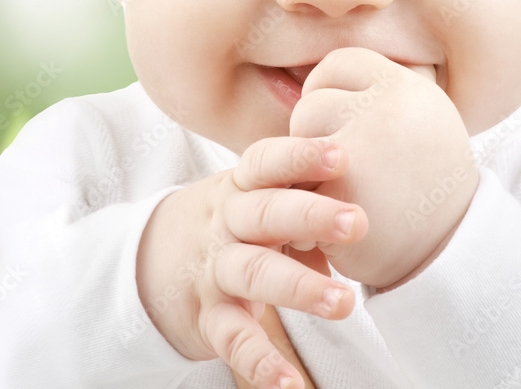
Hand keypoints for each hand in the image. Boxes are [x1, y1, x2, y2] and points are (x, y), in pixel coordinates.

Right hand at [136, 135, 368, 388]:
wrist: (151, 258)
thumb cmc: (231, 221)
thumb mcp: (254, 197)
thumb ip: (300, 193)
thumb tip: (369, 198)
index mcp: (239, 188)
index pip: (264, 164)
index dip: (298, 156)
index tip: (339, 155)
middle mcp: (224, 224)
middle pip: (263, 214)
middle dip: (309, 216)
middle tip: (357, 222)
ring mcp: (214, 270)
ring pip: (253, 273)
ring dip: (297, 286)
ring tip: (343, 302)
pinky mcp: (208, 316)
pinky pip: (232, 338)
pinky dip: (259, 361)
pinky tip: (289, 383)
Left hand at [288, 47, 478, 288]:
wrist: (450, 253)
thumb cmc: (422, 183)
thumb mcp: (416, 119)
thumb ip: (371, 93)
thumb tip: (307, 73)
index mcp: (408, 88)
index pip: (338, 64)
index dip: (328, 91)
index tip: (340, 122)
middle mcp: (388, 111)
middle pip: (311, 104)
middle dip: (317, 137)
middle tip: (350, 169)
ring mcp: (362, 149)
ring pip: (296, 144)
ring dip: (306, 171)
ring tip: (346, 192)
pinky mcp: (339, 192)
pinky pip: (293, 186)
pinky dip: (305, 206)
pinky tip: (337, 219)